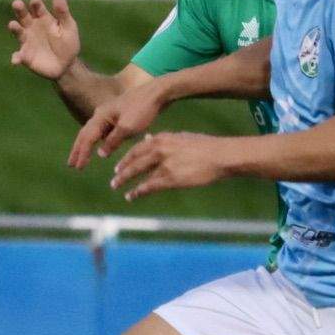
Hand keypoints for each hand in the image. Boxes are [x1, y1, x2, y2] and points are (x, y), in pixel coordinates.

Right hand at [7, 0, 81, 80]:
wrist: (66, 65)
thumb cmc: (68, 43)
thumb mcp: (68, 27)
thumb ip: (62, 12)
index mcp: (43, 18)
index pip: (37, 7)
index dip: (36, 3)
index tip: (36, 0)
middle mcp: (32, 27)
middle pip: (23, 16)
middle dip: (20, 10)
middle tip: (17, 3)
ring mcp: (27, 41)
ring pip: (18, 32)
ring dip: (14, 28)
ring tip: (12, 25)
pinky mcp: (25, 56)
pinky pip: (18, 56)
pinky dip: (16, 58)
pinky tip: (16, 60)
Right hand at [69, 76, 174, 168]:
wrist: (156, 92)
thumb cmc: (142, 109)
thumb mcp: (127, 128)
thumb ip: (112, 141)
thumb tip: (100, 154)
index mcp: (100, 116)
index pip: (87, 138)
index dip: (82, 153)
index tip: (77, 168)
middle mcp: (100, 113)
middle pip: (85, 134)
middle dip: (77, 149)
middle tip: (71, 164)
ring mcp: (108, 113)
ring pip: (92, 131)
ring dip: (85, 145)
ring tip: (80, 157)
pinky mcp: (116, 114)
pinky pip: (101, 129)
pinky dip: (96, 140)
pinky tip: (98, 146)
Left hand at [111, 132, 227, 198]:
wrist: (221, 156)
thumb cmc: (206, 147)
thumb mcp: (182, 138)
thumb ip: (164, 140)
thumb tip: (148, 139)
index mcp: (163, 138)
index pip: (138, 148)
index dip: (127, 157)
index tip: (120, 164)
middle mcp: (160, 149)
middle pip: (134, 160)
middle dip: (122, 170)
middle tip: (114, 178)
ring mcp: (163, 164)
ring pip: (137, 173)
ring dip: (125, 181)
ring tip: (117, 187)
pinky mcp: (169, 178)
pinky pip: (148, 186)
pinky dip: (137, 192)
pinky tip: (131, 196)